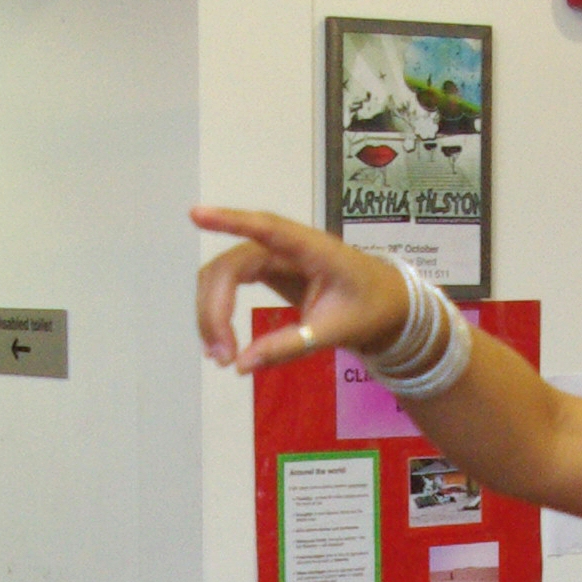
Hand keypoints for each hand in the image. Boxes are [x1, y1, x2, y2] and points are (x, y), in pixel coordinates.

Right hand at [191, 208, 414, 373]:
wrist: (386, 303)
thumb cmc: (368, 308)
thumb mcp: (335, 332)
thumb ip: (290, 346)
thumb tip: (241, 366)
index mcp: (311, 249)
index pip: (265, 229)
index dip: (229, 221)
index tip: (195, 215)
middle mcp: (284, 247)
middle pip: (230, 266)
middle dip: (214, 309)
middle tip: (221, 357)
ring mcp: (270, 256)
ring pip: (221, 276)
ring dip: (211, 314)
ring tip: (221, 357)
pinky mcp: (264, 269)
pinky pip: (228, 284)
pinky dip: (218, 312)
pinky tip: (221, 345)